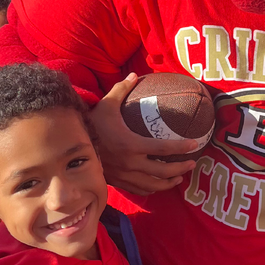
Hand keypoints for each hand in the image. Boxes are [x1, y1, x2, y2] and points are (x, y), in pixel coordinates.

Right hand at [91, 73, 197, 194]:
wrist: (70, 150)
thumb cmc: (91, 125)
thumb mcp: (106, 104)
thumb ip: (121, 89)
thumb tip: (135, 75)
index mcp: (131, 145)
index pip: (163, 149)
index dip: (180, 147)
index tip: (194, 145)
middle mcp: (130, 164)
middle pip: (162, 171)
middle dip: (181, 168)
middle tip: (192, 163)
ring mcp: (124, 176)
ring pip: (153, 184)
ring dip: (169, 182)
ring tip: (180, 177)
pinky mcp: (118, 183)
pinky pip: (139, 190)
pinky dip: (152, 189)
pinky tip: (158, 185)